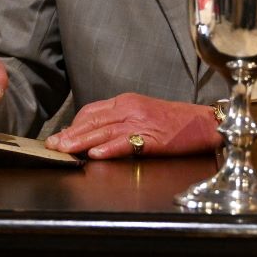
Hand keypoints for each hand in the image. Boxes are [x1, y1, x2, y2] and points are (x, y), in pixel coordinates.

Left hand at [43, 93, 219, 158]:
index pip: (92, 111)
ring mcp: (140, 122)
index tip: (60, 136)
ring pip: (103, 132)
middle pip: (92, 121)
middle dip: (69, 134)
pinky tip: (95, 155)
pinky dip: (109, 149)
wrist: (205, 122)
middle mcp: (130, 108)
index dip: (73, 124)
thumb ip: (121, 120)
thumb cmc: (177, 121)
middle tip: (51, 145)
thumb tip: (98, 134)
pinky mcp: (152, 138)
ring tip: (64, 151)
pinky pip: (126, 143)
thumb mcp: (145, 113)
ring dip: (80, 142)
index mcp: (127, 101)